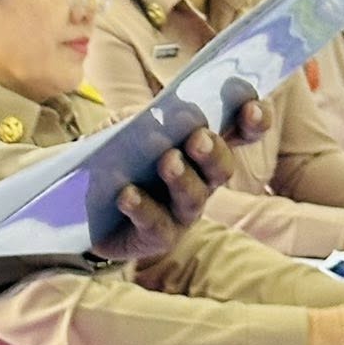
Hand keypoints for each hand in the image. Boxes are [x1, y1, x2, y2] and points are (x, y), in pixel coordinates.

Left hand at [100, 104, 269, 257]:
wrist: (89, 209)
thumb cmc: (118, 158)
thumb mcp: (124, 128)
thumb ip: (139, 117)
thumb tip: (153, 114)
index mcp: (201, 147)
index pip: (239, 132)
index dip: (254, 122)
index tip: (251, 108)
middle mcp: (201, 180)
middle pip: (221, 167)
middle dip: (213, 151)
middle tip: (198, 137)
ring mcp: (182, 211)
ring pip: (193, 197)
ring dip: (182, 178)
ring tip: (167, 161)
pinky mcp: (158, 236)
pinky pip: (156, 225)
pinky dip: (143, 208)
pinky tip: (127, 195)